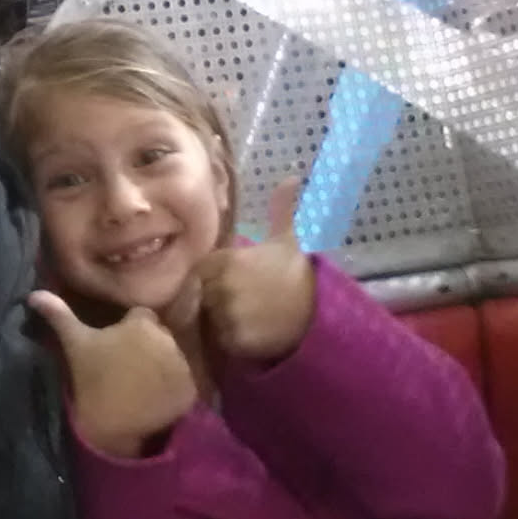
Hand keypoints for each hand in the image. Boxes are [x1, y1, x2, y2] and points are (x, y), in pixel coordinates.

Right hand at [28, 290, 196, 457]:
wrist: (109, 425)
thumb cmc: (90, 379)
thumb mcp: (74, 343)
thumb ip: (58, 314)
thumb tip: (34, 294)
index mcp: (141, 323)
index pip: (141, 317)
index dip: (129, 329)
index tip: (116, 346)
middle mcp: (167, 339)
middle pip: (160, 336)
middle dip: (148, 346)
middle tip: (127, 366)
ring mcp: (181, 366)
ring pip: (173, 358)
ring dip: (161, 366)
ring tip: (141, 384)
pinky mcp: (189, 391)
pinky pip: (184, 383)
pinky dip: (173, 390)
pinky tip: (154, 399)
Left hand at [192, 177, 315, 361]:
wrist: (319, 313)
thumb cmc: (298, 273)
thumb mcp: (289, 238)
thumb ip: (282, 209)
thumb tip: (294, 178)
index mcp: (227, 259)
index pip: (199, 269)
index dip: (209, 276)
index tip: (226, 280)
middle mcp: (222, 286)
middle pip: (198, 293)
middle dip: (211, 297)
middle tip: (238, 300)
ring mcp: (226, 314)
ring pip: (207, 318)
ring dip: (218, 319)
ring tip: (244, 315)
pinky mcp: (234, 340)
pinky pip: (219, 340)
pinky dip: (229, 339)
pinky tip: (249, 331)